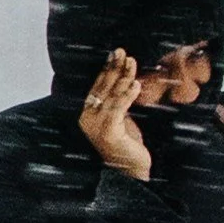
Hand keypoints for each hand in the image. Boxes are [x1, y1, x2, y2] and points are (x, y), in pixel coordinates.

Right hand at [78, 51, 155, 181]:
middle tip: (122, 52)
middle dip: (113, 68)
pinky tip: (135, 84)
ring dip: (122, 77)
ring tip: (131, 63)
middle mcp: (88, 120)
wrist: (133, 170)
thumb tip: (126, 77)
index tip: (116, 54)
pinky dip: (127, 95)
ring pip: (111, 96)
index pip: (98, 87)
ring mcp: (95, 127)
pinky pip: (118, 109)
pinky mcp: (108, 133)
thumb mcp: (122, 118)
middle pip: (102, 88)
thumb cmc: (128, 144)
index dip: (106, 69)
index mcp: (88, 114)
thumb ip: (119, 102)